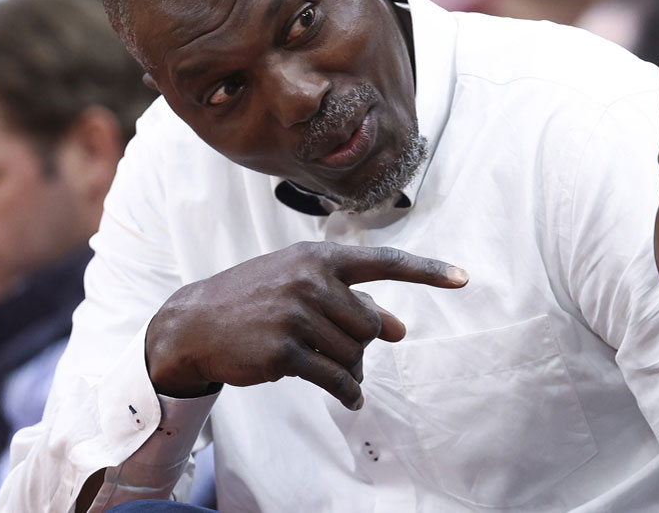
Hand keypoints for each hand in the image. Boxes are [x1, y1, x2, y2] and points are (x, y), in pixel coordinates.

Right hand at [146, 241, 467, 408]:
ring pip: (355, 352)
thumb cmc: (255, 301)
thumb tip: (398, 329)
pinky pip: (336, 378)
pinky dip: (348, 392)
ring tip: (329, 368)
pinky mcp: (285, 349)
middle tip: (338, 350)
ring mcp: (297, 314)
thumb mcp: (300, 287)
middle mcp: (311, 280)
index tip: (464, 279)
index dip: (428, 272)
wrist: (194, 324)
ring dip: (350, 368)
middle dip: (361, 344)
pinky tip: (350, 399)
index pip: (385, 262)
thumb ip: (350, 301)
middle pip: (371, 324)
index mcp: (319, 258)